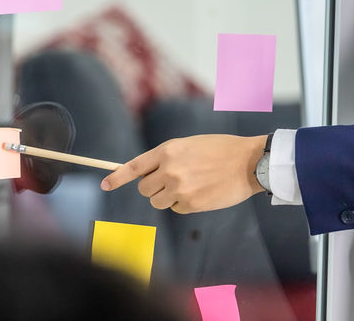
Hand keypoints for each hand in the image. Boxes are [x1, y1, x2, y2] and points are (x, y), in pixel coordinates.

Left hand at [100, 134, 267, 213]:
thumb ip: (168, 158)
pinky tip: (201, 193)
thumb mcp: (191, 145)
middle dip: (153, 188)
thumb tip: (148, 175)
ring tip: (190, 186)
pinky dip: (184, 204)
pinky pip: (176, 209)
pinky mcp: (190, 205)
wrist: (249, 163)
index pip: (134, 166)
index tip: (104, 184)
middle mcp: (170, 169)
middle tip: (171, 181)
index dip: (117, 177)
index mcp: (169, 150)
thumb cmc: (222, 150)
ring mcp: (179, 189)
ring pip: (158, 202)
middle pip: (144, 189)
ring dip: (167, 197)